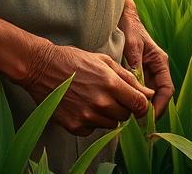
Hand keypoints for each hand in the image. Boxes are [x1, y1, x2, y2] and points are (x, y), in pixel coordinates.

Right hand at [16, 39, 154, 135]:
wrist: (42, 68)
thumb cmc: (74, 60)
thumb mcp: (103, 61)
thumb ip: (128, 78)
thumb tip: (149, 94)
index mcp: (110, 83)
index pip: (140, 105)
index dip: (142, 104)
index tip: (137, 102)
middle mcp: (100, 102)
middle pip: (126, 116)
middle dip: (123, 107)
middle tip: (110, 94)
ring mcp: (87, 117)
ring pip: (111, 125)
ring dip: (108, 115)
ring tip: (94, 98)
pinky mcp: (75, 126)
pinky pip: (94, 130)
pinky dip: (91, 121)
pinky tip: (81, 105)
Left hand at [118, 0, 173, 118]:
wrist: (124, 18)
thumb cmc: (130, 28)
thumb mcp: (133, 45)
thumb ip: (136, 63)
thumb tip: (138, 84)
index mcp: (160, 62)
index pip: (167, 89)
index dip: (161, 105)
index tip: (150, 116)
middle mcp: (157, 69)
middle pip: (160, 96)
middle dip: (152, 111)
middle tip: (140, 124)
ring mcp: (148, 72)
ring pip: (150, 95)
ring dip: (144, 107)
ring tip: (133, 120)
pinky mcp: (139, 73)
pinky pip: (141, 90)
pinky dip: (137, 100)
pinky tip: (127, 107)